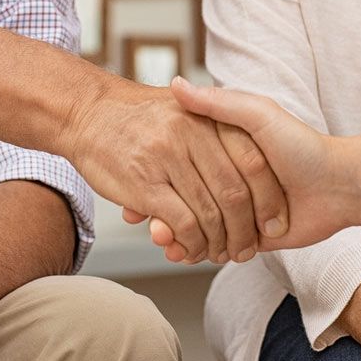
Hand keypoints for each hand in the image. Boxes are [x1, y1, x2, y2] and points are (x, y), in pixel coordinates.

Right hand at [64, 73, 288, 263]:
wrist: (86, 110)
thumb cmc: (138, 115)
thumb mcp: (186, 106)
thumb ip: (220, 120)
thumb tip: (252, 159)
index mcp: (210, 116)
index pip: (253, 162)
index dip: (268, 197)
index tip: (274, 221)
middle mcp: (193, 133)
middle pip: (236, 193)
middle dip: (247, 229)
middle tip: (248, 249)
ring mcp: (168, 157)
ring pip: (211, 212)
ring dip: (220, 243)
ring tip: (222, 254)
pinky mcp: (145, 184)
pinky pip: (183, 223)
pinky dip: (193, 244)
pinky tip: (190, 251)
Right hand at [145, 82, 342, 261]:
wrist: (343, 187)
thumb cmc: (302, 145)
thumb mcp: (259, 115)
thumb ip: (219, 103)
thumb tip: (176, 85)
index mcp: (226, 147)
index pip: (181, 162)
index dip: (156, 170)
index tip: (132, 174)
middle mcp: (229, 177)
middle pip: (184, 197)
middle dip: (161, 211)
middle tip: (139, 218)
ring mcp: (238, 208)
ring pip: (194, 224)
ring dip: (175, 235)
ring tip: (158, 240)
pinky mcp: (250, 236)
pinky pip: (215, 246)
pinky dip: (195, 251)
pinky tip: (178, 251)